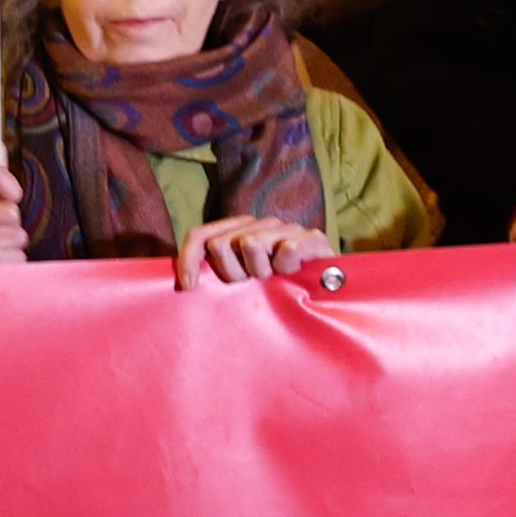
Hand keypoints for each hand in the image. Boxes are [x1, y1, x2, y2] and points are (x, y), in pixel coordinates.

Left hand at [175, 216, 323, 287]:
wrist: (329, 293)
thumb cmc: (279, 291)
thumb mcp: (241, 284)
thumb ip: (217, 275)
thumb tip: (186, 281)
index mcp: (239, 231)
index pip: (200, 236)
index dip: (189, 259)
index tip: (190, 286)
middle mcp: (260, 224)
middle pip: (221, 244)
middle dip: (232, 273)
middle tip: (254, 283)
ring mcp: (287, 228)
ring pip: (251, 244)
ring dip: (261, 272)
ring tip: (276, 279)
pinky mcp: (313, 238)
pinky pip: (287, 249)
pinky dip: (288, 267)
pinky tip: (295, 274)